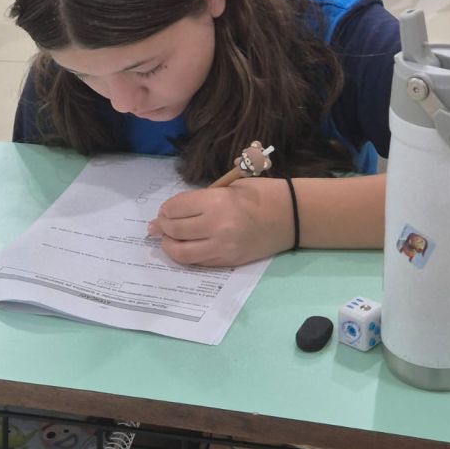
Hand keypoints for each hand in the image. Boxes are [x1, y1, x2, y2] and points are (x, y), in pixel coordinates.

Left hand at [147, 178, 293, 265]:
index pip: (177, 208)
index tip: (164, 210)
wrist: (290, 216)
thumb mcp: (230, 187)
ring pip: (182, 252)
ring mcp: (223, 247)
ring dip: (169, 246)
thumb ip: (202, 199)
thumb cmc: (260, 194)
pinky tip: (184, 247)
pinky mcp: (228, 261)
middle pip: (175, 230)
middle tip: (159, 224)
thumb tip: (171, 212)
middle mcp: (217, 226)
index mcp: (218, 201)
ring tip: (166, 239)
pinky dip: (186, 255)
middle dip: (163, 227)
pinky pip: (198, 262)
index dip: (166, 209)